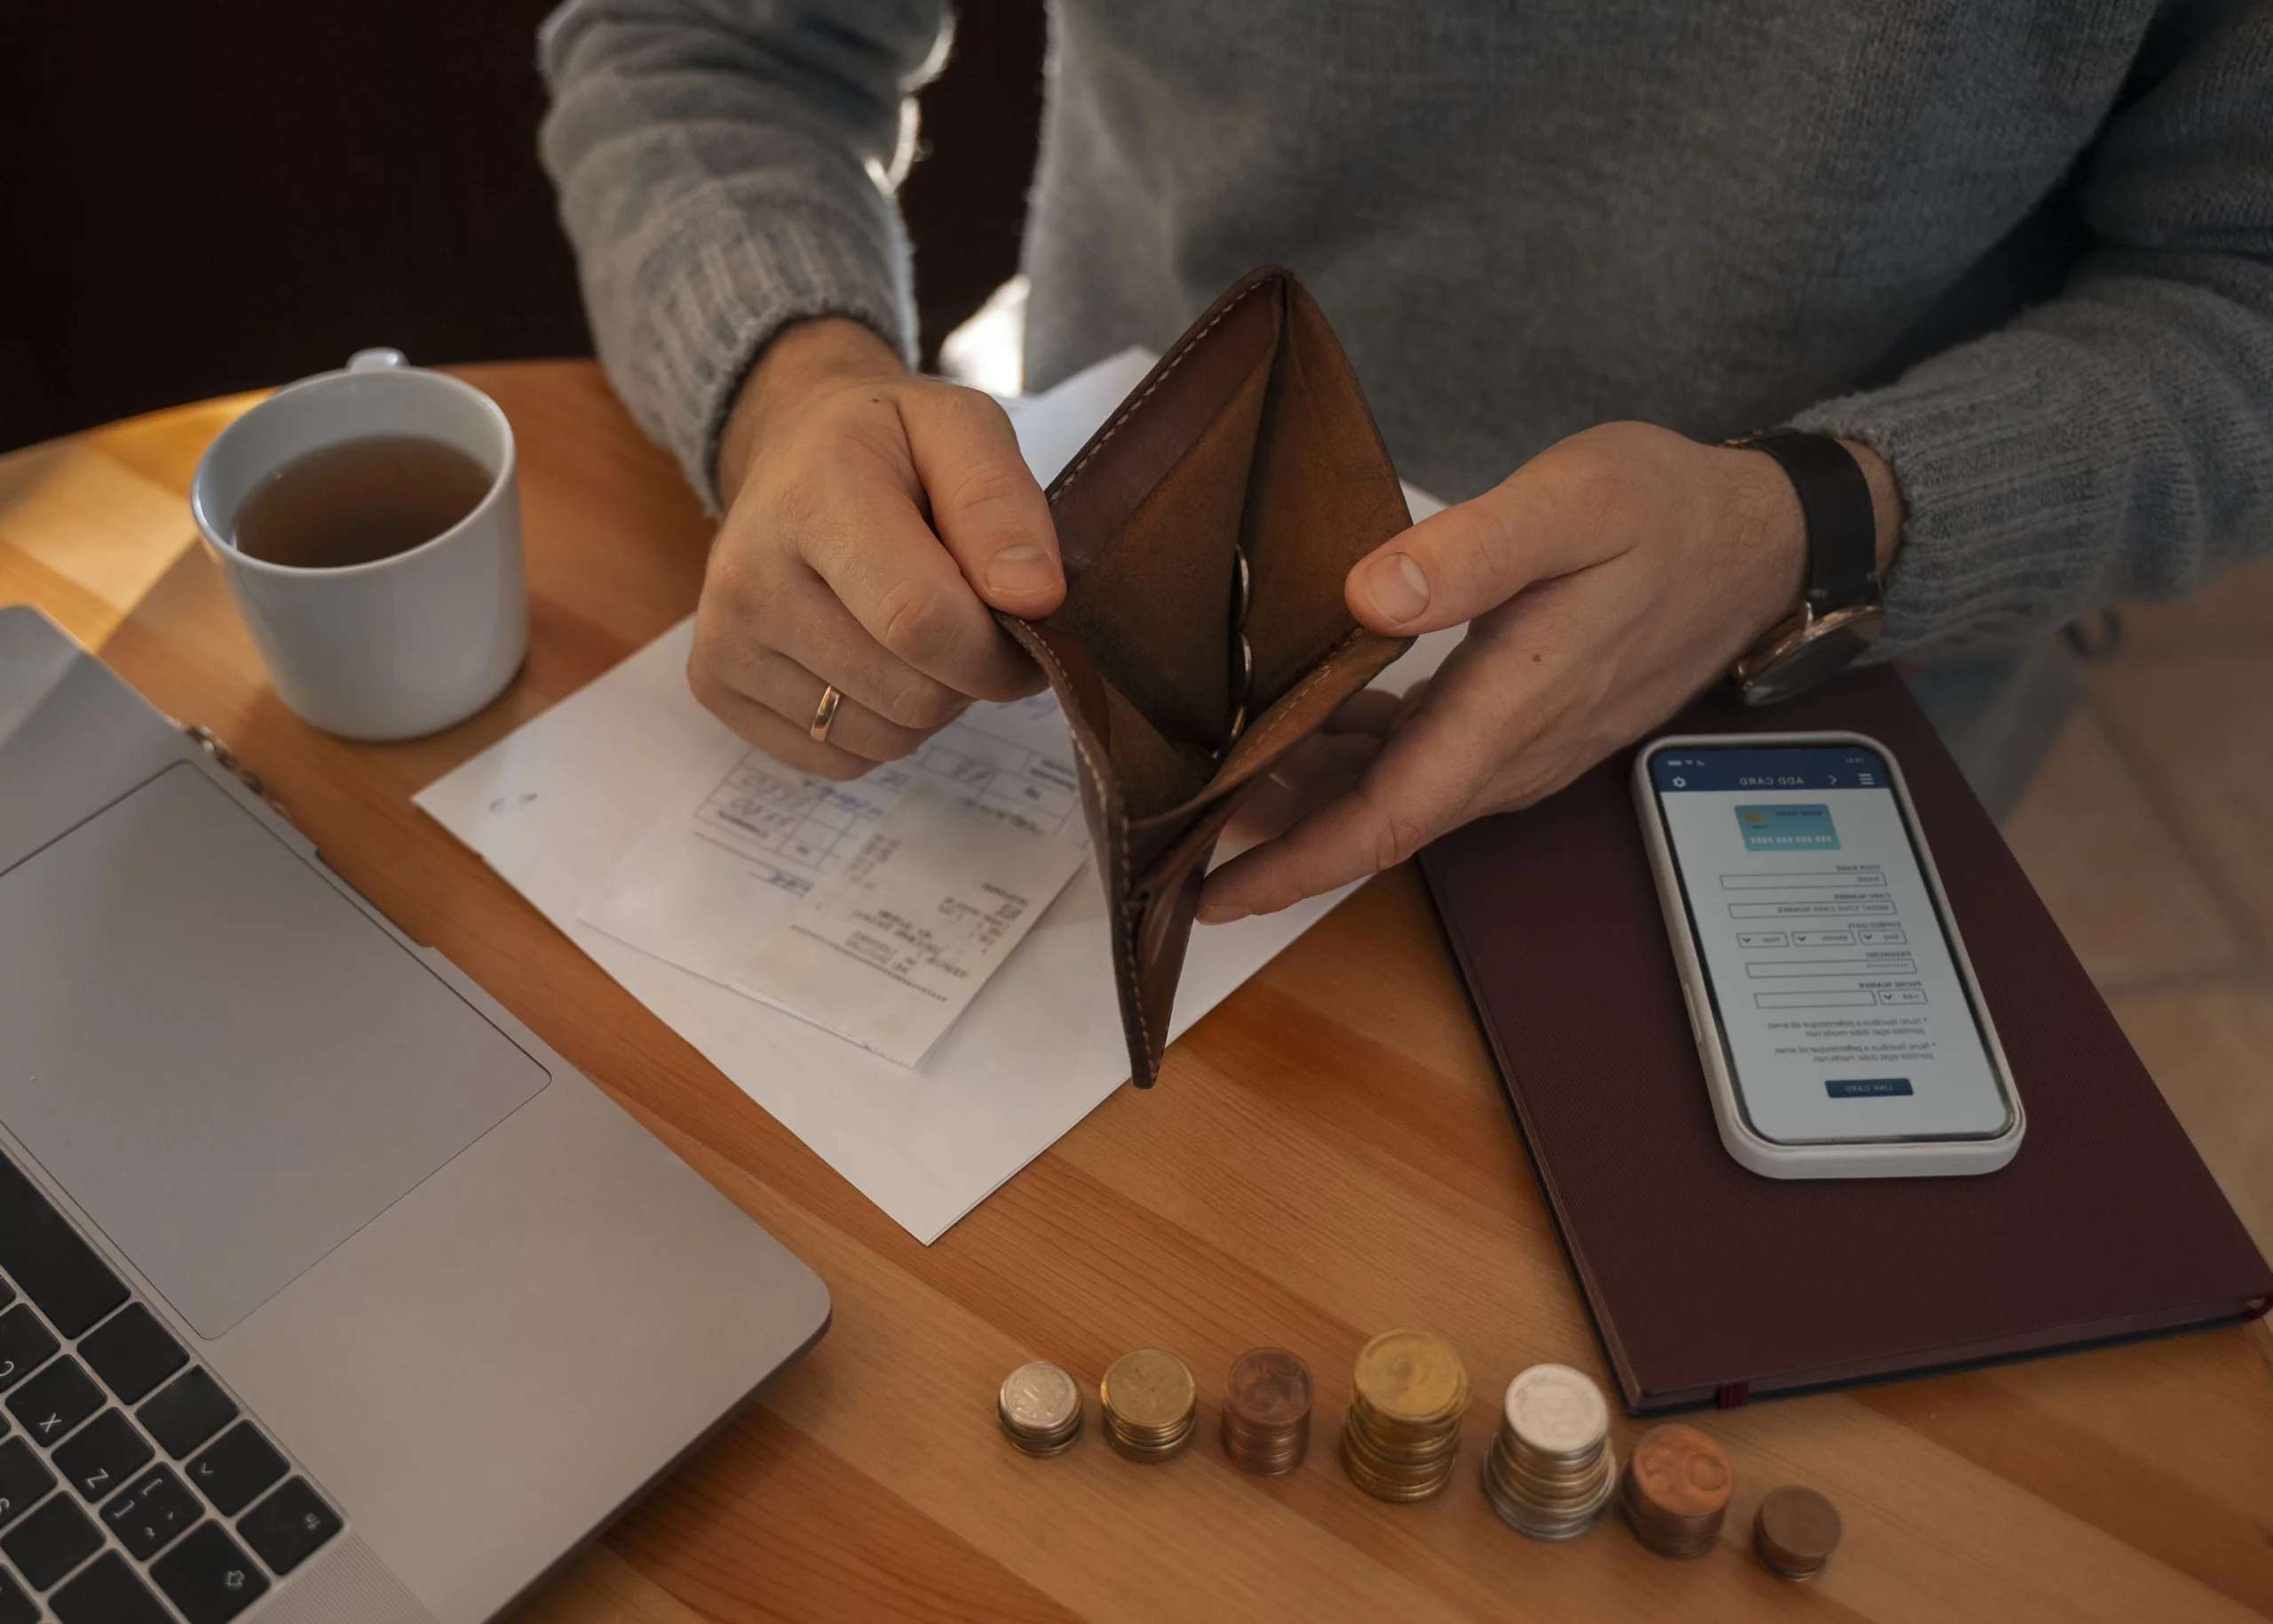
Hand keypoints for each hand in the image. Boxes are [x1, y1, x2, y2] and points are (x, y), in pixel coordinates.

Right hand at [689, 317, 1061, 777]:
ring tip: (919, 630)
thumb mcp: (960, 427)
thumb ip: (1001, 504)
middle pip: (910, 694)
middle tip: (973, 618)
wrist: (791, 450)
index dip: (998, 649)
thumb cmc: (886, 442)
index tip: (1029, 626)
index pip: (919, 621)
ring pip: (884, 738)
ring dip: (930, 702)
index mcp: (811, 499)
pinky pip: (842, 758)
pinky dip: (881, 725)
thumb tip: (1034, 598)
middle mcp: (750, 578)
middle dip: (971, 673)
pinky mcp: (718, 688)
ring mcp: (725, 641)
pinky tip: (872, 657)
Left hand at [1199, 420, 1900, 920]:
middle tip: (1175, 825)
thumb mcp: (1572, 506)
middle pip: (1375, 821)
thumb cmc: (1668, 513)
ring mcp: (1520, 746)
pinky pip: (1423, 763)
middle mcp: (1512, 753)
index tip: (1213, 890)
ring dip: (1309, 797)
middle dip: (1276, 836)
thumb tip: (1366, 594)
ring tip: (1215, 776)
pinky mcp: (1523, 723)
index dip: (1294, 864)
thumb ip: (1471, 553)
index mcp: (1511, 714)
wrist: (1760, 539)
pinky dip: (1354, 760)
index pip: (1385, 820)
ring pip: (1395, 795)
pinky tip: (1303, 727)